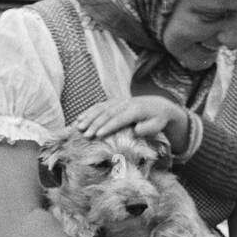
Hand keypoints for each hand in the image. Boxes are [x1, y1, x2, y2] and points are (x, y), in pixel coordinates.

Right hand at [73, 97, 190, 152]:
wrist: (158, 105)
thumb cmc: (158, 120)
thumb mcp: (158, 125)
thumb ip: (148, 128)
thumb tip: (136, 130)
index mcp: (136, 110)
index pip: (119, 119)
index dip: (108, 127)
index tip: (98, 135)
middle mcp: (125, 103)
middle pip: (107, 113)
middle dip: (95, 124)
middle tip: (85, 135)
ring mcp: (118, 101)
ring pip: (101, 108)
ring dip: (89, 117)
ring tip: (79, 127)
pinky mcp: (114, 102)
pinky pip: (99, 106)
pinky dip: (89, 112)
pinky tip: (79, 119)